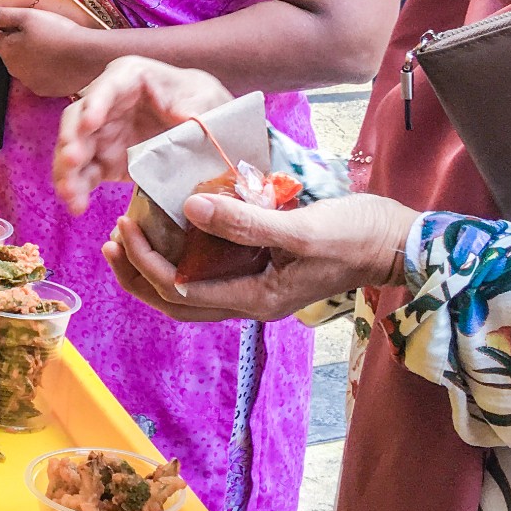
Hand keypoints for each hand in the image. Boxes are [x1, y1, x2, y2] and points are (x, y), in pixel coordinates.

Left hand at [0, 5, 113, 98]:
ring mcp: (30, 83)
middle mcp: (14, 70)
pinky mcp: (46, 90)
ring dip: (30, 56)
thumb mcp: (27, 16)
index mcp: (7, 51)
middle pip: (8, 51)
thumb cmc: (58, 32)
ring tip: (50, 44)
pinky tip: (57, 59)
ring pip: (23, 65)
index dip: (3, 25)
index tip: (19, 20)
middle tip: (38, 30)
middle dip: (16, 41)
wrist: (88, 56)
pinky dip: (44, 68)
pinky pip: (39, 77)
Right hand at [54, 57, 233, 212]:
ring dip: (67, 171)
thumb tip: (183, 118)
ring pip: (73, 148)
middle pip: (78, 118)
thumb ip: (196, 108)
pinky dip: (77, 190)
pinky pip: (84, 174)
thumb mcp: (208, 101)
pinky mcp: (103, 161)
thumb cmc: (204, 104)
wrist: (207, 129)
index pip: (108, 87)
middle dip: (72, 139)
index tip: (90, 123)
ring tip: (69, 193)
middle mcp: (107, 103)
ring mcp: (102, 133)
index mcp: (131, 78)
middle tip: (73, 160)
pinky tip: (77, 206)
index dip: (96, 104)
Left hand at [102, 193, 417, 322]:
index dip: (144, 263)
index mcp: (255, 299)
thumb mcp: (301, 228)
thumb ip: (246, 221)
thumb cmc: (357, 236)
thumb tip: (188, 209)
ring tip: (127, 238)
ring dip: (155, 268)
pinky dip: (183, 255)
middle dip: (137, 274)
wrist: (400, 243)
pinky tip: (173, 229)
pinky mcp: (264, 270)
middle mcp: (251, 301)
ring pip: (190, 290)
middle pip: (176, 302)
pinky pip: (210, 272)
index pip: (180, 292)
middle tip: (110, 240)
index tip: (124, 226)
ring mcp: (257, 287)